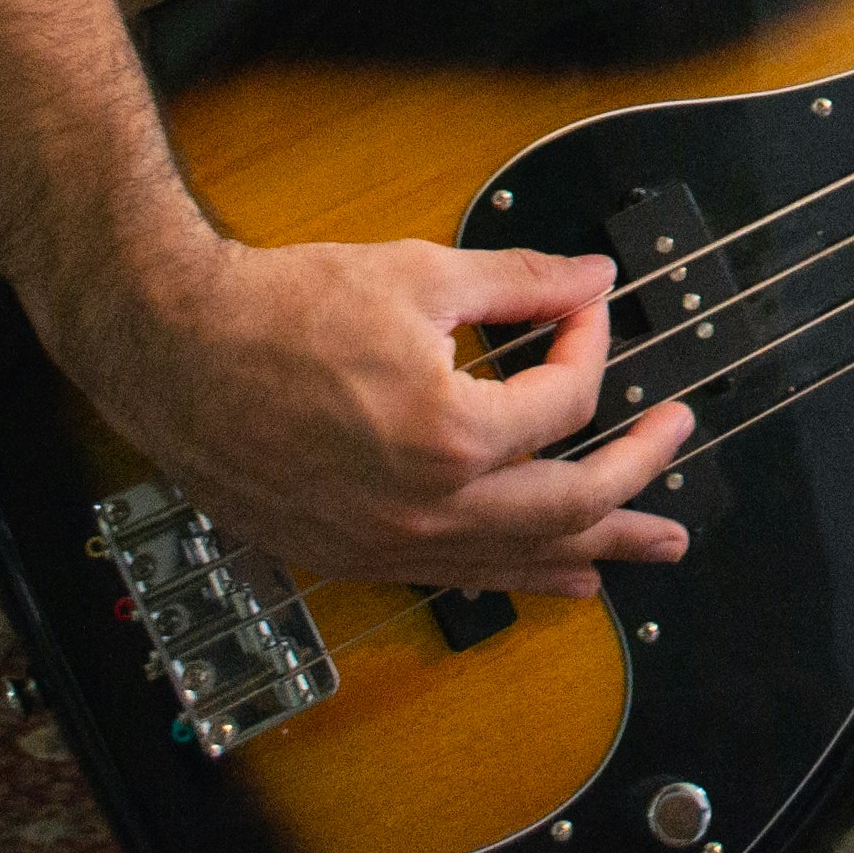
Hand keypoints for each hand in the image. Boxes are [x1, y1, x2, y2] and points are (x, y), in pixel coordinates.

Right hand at [48, 232, 697, 594]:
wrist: (174, 350)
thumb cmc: (280, 309)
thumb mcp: (418, 273)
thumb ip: (521, 282)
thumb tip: (590, 279)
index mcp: (450, 433)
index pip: (564, 400)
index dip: (586, 343)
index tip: (583, 306)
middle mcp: (426, 506)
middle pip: (571, 504)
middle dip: (639, 475)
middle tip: (679, 440)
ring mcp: (389, 541)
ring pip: (521, 559)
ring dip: (599, 548)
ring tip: (655, 548)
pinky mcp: (354, 554)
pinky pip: (461, 576)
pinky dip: (521, 575)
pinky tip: (561, 580)